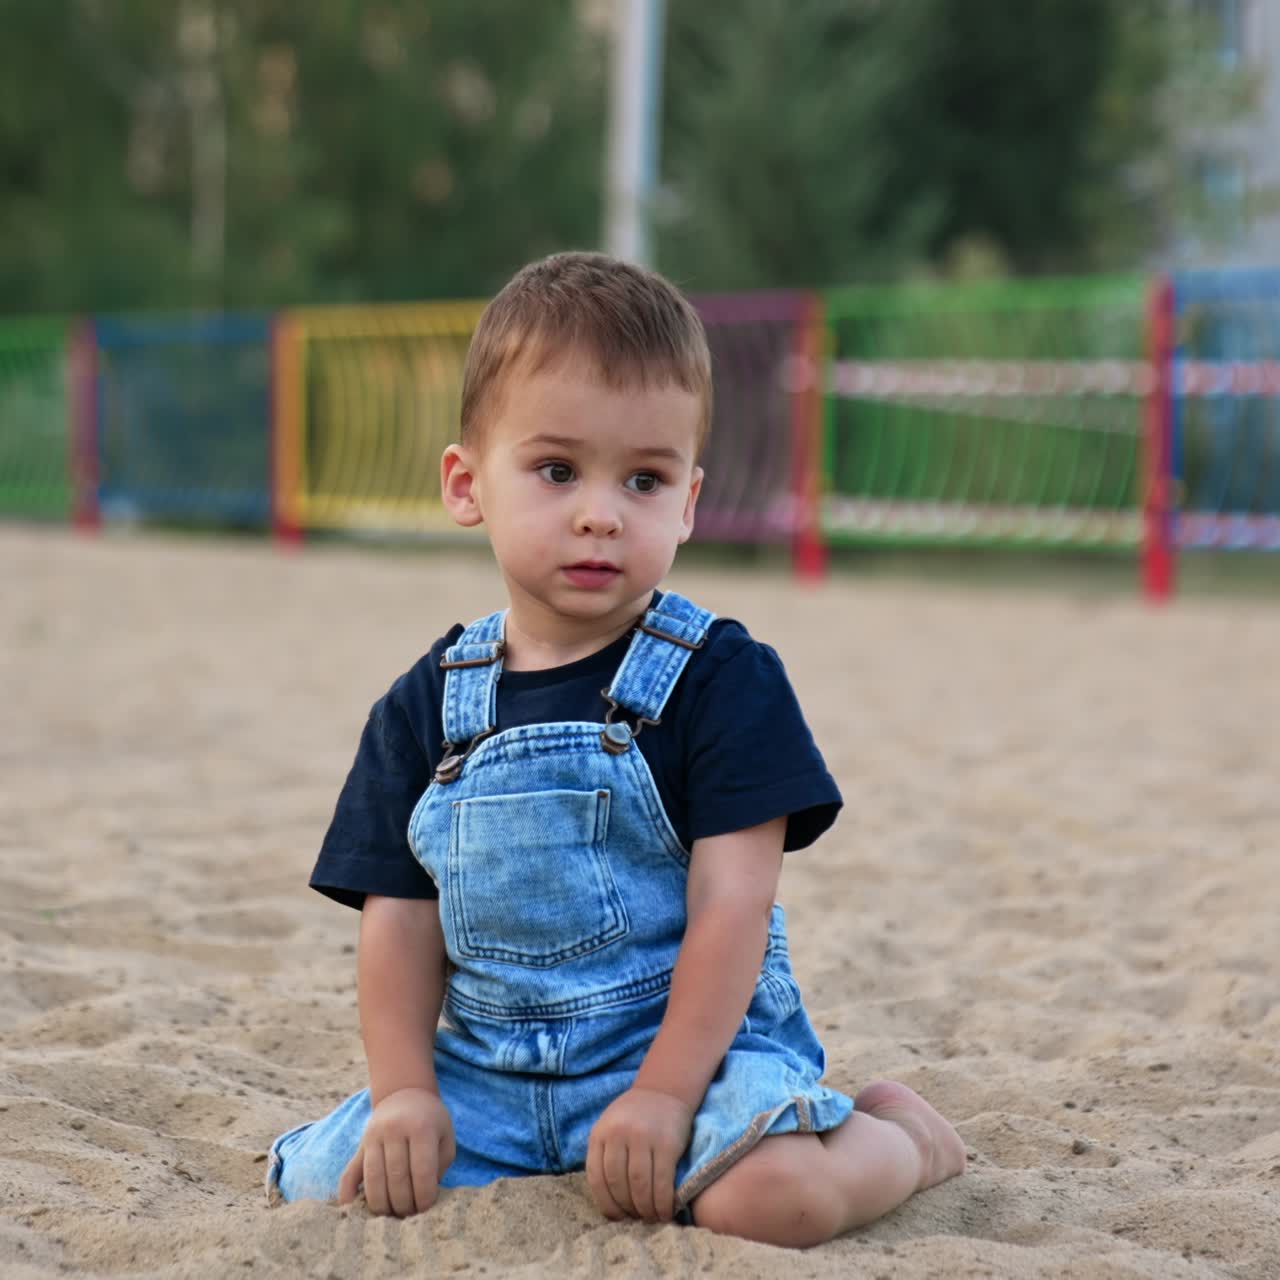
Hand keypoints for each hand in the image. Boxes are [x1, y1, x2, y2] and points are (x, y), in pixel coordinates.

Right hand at [338, 1087, 454, 1216]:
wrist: (404, 1094)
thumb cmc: (430, 1121)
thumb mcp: (445, 1136)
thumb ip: (440, 1165)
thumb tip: (423, 1199)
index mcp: (421, 1127)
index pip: (421, 1170)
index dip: (424, 1196)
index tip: (426, 1209)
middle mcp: (394, 1129)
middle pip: (396, 1178)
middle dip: (404, 1204)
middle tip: (410, 1215)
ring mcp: (373, 1137)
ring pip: (373, 1179)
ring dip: (382, 1205)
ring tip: (392, 1215)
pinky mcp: (359, 1146)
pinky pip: (349, 1174)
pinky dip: (348, 1195)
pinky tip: (353, 1210)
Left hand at [586, 1087, 693, 1222]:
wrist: (664, 1090)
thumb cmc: (635, 1116)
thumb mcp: (610, 1127)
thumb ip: (605, 1155)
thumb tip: (608, 1201)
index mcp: (600, 1133)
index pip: (596, 1177)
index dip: (606, 1203)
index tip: (617, 1218)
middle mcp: (619, 1134)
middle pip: (618, 1184)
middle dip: (627, 1208)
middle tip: (637, 1219)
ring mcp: (643, 1137)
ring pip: (639, 1186)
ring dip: (645, 1209)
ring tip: (650, 1218)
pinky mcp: (667, 1144)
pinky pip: (662, 1182)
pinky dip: (662, 1202)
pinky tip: (665, 1211)